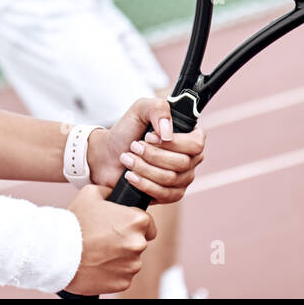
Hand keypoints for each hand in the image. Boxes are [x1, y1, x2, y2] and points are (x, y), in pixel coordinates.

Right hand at [64, 185, 156, 294]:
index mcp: (137, 221)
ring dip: (119, 257)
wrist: (57, 252)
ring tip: (98, 252)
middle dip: (125, 240)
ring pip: (130, 260)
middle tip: (104, 238)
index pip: (147, 223)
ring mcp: (131, 265)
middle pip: (138, 242)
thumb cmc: (74, 222)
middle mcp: (139, 244)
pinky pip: (122, 276)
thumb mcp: (90, 193)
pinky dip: (112, 272)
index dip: (133, 223)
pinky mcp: (123, 282)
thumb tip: (114, 193)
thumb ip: (108, 191)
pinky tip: (97, 265)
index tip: (121, 226)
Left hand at [88, 98, 206, 203]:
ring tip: (127, 159)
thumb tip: (168, 133)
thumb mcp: (140, 109)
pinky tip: (130, 176)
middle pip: (182, 163)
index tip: (149, 137)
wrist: (107, 155)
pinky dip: (144, 184)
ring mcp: (182, 179)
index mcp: (188, 137)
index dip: (173, 143)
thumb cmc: (127, 132)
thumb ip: (158, 108)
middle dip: (152, 155)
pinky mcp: (170, 195)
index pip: (196, 144)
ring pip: (170, 179)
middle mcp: (190, 159)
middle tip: (134, 146)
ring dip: (144, 168)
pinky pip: (165, 195)